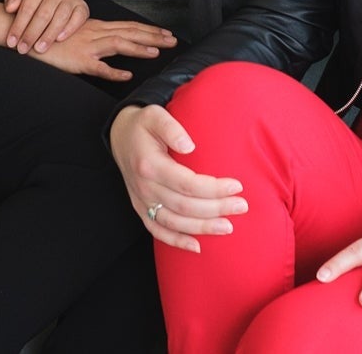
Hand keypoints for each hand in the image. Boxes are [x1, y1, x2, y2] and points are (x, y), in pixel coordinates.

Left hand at [3, 0, 88, 52]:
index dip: (18, 27)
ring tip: (39, 49)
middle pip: (43, 15)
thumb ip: (12, 0)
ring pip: (60, 18)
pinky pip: (77, 19)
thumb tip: (9, 8)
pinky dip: (69, 29)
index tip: (11, 42)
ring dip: (48, 35)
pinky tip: (59, 40)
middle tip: (23, 49)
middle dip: (31, 34)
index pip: (27, 8)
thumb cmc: (37, 0)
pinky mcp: (82, 7)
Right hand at [30, 17, 175, 80]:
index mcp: (96, 27)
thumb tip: (113, 45)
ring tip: (156, 52)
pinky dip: (113, 71)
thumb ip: (96, 38)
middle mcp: (95, 33)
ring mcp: (87, 46)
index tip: (166, 32)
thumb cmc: (52, 36)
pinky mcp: (78, 61)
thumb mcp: (78, 34)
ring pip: (118, 44)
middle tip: (173, 40)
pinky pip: (98, 67)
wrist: (28, 33)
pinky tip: (126, 75)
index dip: (149, 30)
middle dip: (153, 36)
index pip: (128, 26)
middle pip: (129, 32)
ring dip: (138, 48)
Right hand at [108, 104, 247, 252]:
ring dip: (202, 228)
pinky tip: (197, 246)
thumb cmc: (143, 125)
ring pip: (174, 222)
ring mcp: (141, 201)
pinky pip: (157, 230)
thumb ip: (171, 128)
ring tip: (228, 226)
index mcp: (150, 165)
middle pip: (184, 206)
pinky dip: (176, 241)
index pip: (186, 183)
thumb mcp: (155, 115)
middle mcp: (145, 187)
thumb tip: (189, 146)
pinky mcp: (141, 209)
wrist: (119, 137)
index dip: (213, 188)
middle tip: (242, 206)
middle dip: (216, 208)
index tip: (237, 186)